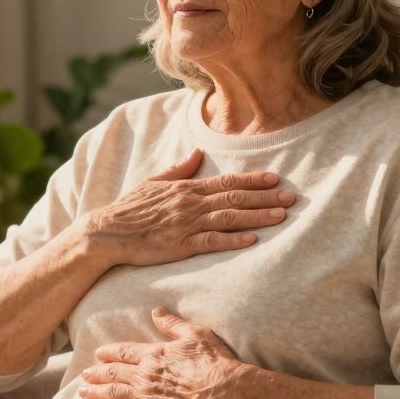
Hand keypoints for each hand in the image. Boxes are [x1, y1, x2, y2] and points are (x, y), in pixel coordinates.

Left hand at [77, 306, 249, 398]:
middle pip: (112, 372)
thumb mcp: (194, 334)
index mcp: (153, 353)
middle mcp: (144, 373)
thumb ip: (172, 323)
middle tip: (84, 374)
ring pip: (112, 392)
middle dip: (96, 373)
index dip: (109, 353)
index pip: (123, 352)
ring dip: (95, 392)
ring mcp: (145, 395)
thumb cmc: (213, 361)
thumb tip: (156, 311)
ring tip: (83, 392)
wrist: (223, 390)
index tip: (98, 354)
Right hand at [84, 147, 294, 267]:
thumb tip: (196, 153)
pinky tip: (252, 240)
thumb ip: (178, 169)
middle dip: (265, 197)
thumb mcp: (153, 182)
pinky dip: (233, 240)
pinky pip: (211, 242)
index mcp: (186, 188)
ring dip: (257, 216)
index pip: (226, 181)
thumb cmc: (129, 209)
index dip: (252, 179)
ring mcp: (186, 224)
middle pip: (234, 197)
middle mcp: (190, 203)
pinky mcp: (180, 245)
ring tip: (282, 215)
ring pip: (229, 217)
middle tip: (292, 196)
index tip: (275, 178)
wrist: (107, 232)